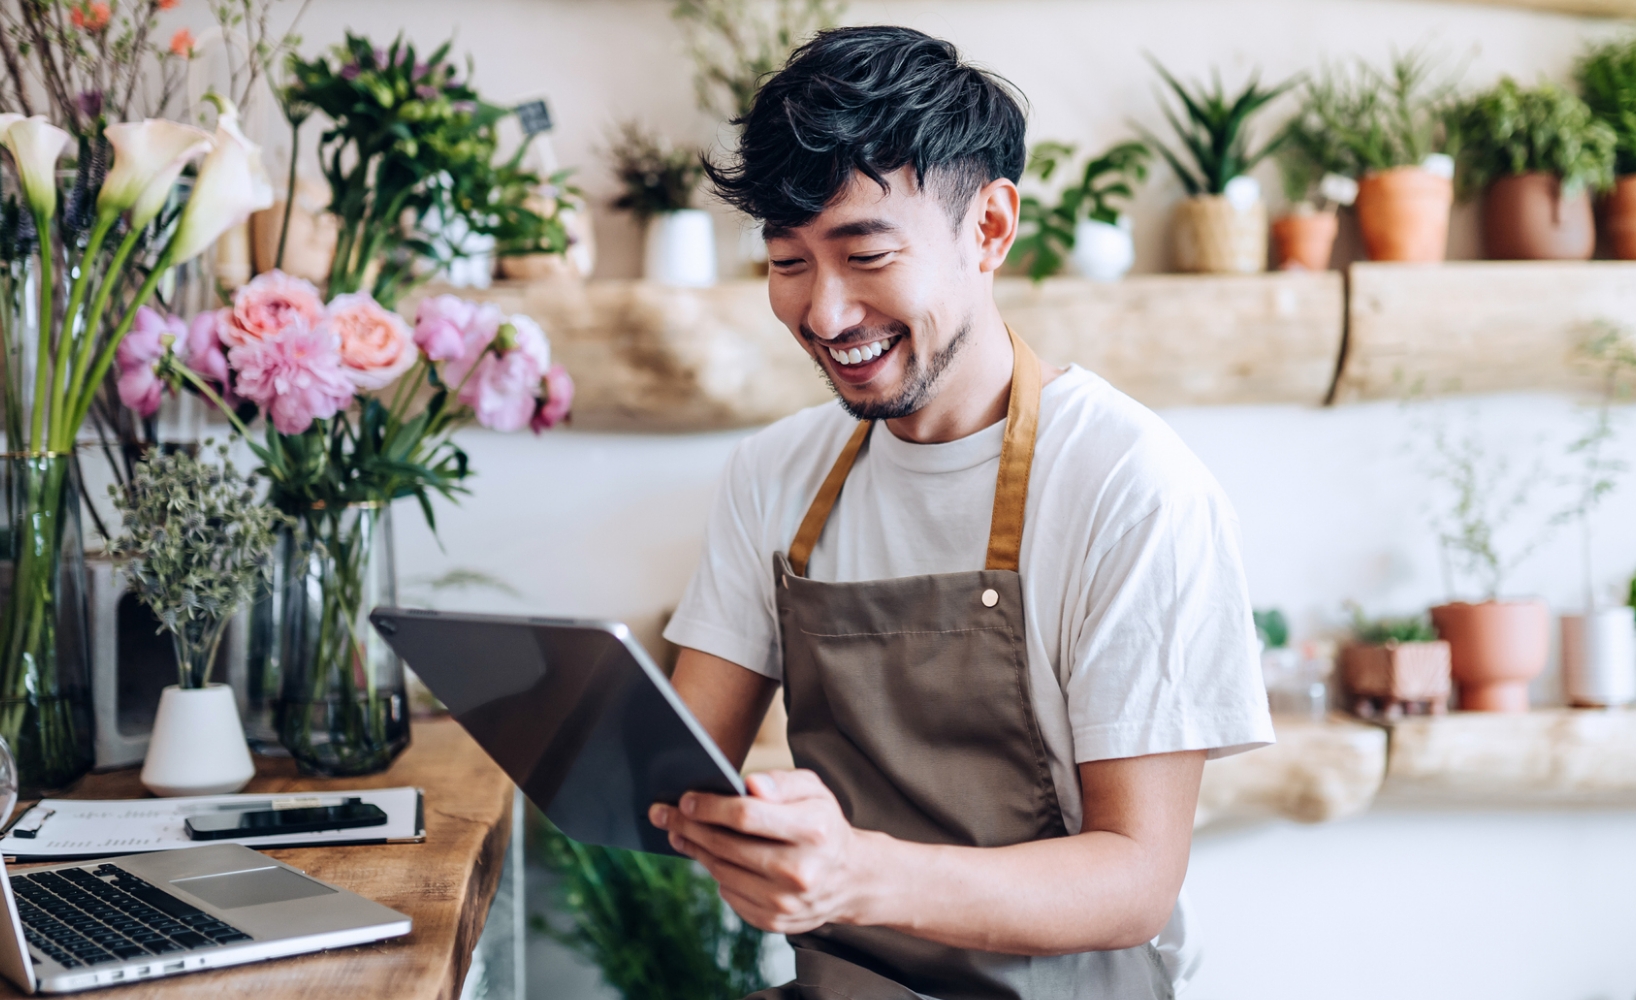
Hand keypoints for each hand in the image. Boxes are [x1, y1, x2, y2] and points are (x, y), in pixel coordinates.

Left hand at [648, 769, 879, 934]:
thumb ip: (782, 782)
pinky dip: (716, 873)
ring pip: (722, 872)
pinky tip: (708, 856)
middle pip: (727, 846)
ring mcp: (786, 902)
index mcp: (813, 831)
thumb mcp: (814, 791)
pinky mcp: (775, 921)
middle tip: (663, 814)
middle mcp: (800, 871)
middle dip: (689, 827)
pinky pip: (730, 894)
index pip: (747, 816)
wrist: (850, 878)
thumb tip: (749, 785)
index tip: (685, 799)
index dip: (710, 807)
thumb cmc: (823, 824)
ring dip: (695, 850)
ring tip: (679, 833)